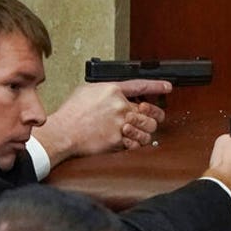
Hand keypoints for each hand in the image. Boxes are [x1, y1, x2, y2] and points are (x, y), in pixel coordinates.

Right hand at [33, 80, 171, 163]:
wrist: (63, 132)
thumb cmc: (71, 113)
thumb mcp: (87, 91)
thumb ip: (105, 90)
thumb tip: (115, 93)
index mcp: (113, 90)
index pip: (141, 86)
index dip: (157, 87)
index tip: (167, 88)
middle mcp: (120, 106)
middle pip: (149, 113)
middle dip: (152, 118)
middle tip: (150, 121)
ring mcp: (120, 124)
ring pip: (147, 130)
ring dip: (144, 133)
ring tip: (137, 133)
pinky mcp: (118, 140)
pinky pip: (136, 144)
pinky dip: (134, 144)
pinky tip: (128, 142)